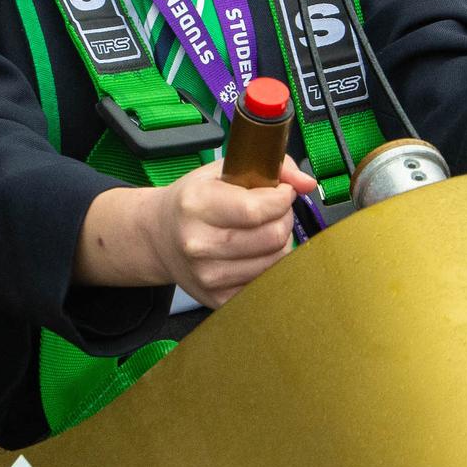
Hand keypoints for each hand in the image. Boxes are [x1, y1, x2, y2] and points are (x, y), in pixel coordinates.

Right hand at [145, 155, 319, 304]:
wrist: (159, 238)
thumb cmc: (194, 201)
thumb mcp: (222, 170)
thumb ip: (272, 168)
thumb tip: (306, 183)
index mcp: (197, 205)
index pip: (258, 209)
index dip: (282, 198)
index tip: (281, 192)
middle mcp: (199, 244)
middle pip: (273, 237)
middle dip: (283, 219)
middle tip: (272, 211)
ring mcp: (208, 276)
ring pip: (275, 262)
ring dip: (279, 243)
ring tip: (262, 231)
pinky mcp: (219, 299)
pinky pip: (266, 283)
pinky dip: (269, 266)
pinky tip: (254, 253)